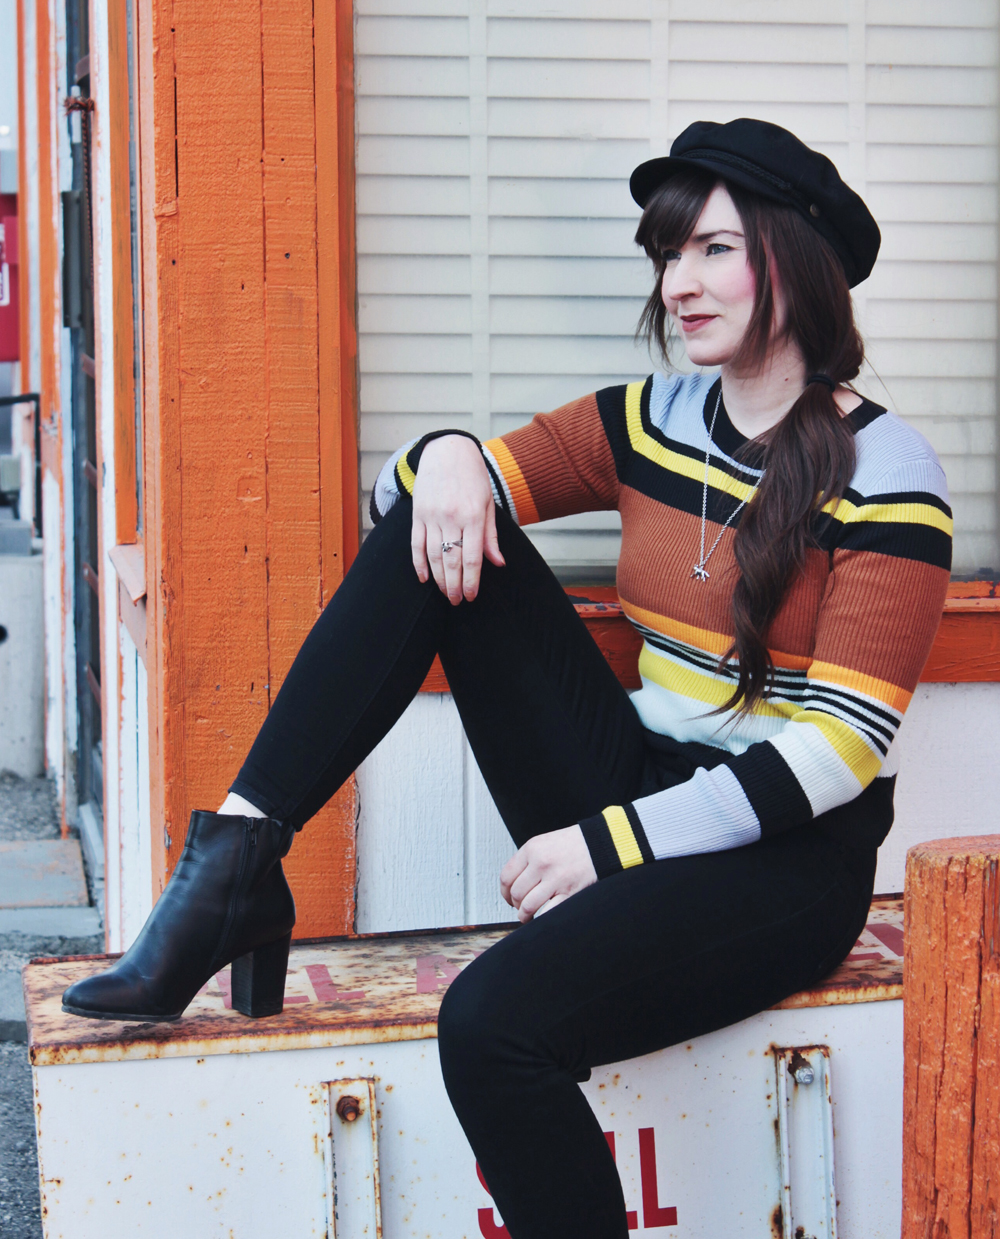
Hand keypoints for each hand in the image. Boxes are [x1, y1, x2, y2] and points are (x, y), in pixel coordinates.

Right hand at [411, 435, 504, 604]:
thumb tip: (498, 563)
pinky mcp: (417, 514)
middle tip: (457, 601)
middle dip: (454, 585)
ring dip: (439, 579)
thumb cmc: (473, 477)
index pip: (472, 557)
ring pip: (433, 556)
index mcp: (473, 516)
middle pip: (452, 561)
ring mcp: (432, 516)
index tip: (471, 596)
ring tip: (445, 593)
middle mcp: (451, 518)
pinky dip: (419, 564)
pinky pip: (416, 544)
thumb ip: (491, 535)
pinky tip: (424, 578)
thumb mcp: (488, 503)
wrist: (447, 450)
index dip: (472, 581)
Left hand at [500, 826, 597, 922]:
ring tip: (527, 916)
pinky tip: (542, 917)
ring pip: (528, 906)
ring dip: (524, 915)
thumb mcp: (544, 843)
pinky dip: (541, 918)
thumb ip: (527, 860)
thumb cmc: (574, 844)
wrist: (601, 843)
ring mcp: (556, 879)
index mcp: (532, 849)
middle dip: (515, 905)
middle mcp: (541, 863)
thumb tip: (512, 884)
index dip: (504, 892)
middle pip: (516, 893)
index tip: (508, 897)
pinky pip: (547, 912)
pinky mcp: (570, 892)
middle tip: (520, 907)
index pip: (506, 877)